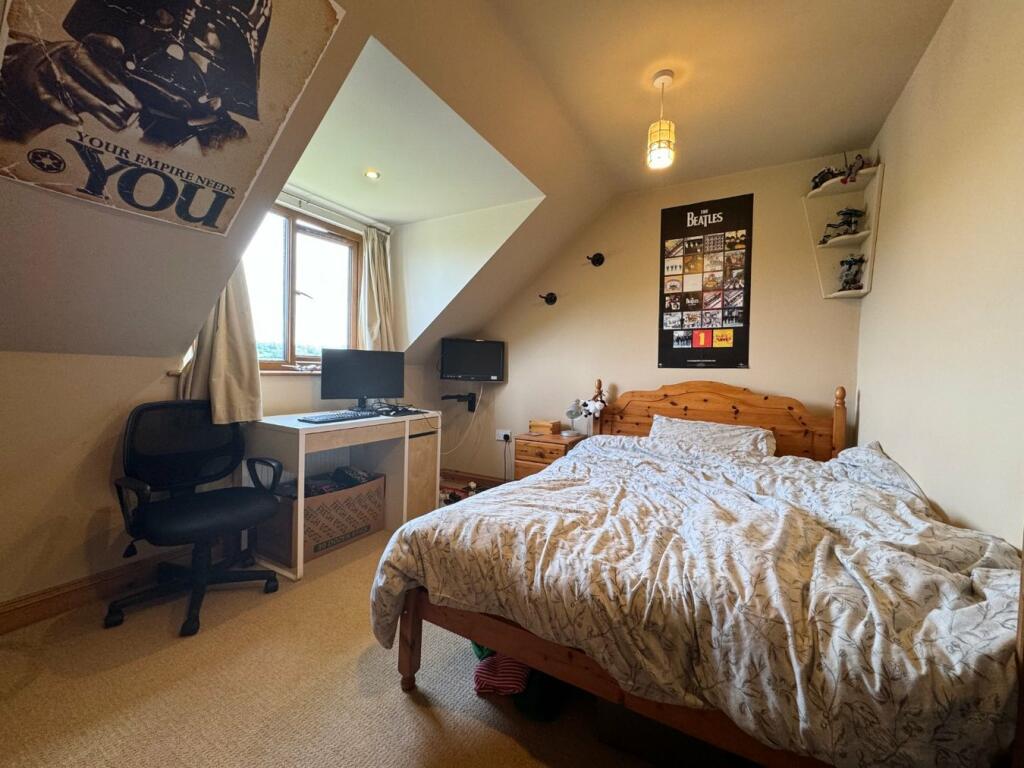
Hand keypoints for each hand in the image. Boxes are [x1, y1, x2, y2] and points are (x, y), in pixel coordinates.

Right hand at [0, 32, 141, 137]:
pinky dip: (64, 112)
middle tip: (134, 105)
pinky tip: (78, 122)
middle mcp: (64, 55)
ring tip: (118, 124)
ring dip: (98, 108)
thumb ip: (111, 78)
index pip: (94, 41)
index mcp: (81, 47)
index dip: (106, 43)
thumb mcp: (92, 70)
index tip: (119, 51)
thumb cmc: (73, 74)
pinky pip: (50, 100)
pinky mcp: (37, 86)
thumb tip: (133, 97)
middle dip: (113, 87)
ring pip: (74, 88)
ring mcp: (49, 69)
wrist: (33, 75)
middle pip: (87, 66)